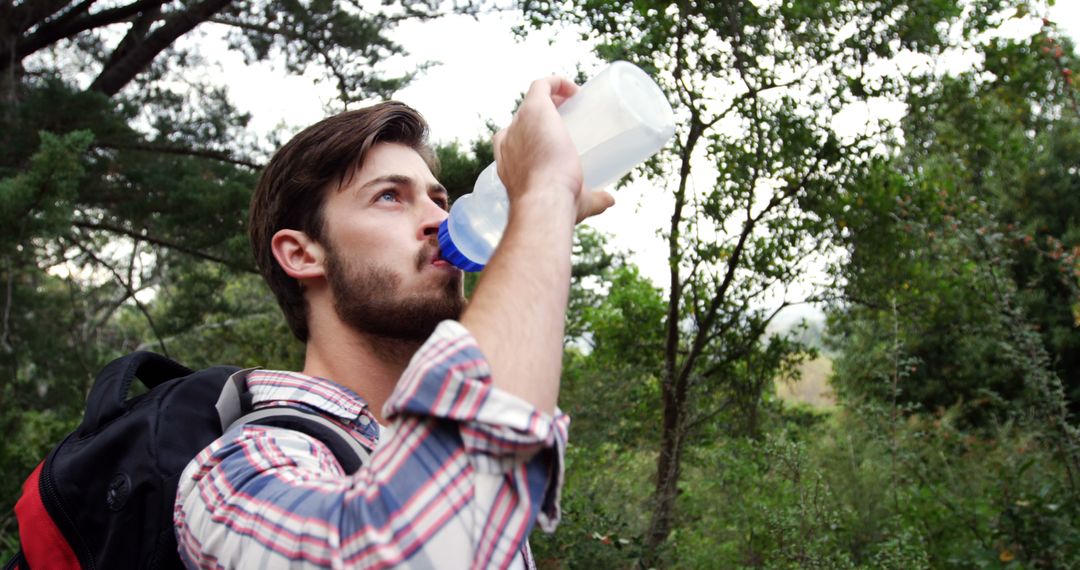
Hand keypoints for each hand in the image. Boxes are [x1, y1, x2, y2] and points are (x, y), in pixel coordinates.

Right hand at [492, 76, 614, 223]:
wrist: (546, 200)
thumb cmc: (556, 206)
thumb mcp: (575, 204)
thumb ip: (594, 201)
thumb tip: (611, 200)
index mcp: (508, 160)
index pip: (519, 139)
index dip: (537, 133)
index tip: (561, 137)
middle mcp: (508, 138)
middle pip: (528, 118)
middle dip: (548, 116)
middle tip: (576, 120)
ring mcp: (519, 122)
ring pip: (535, 100)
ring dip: (555, 97)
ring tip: (579, 103)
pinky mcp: (533, 109)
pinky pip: (542, 85)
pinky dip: (558, 82)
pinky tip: (577, 90)